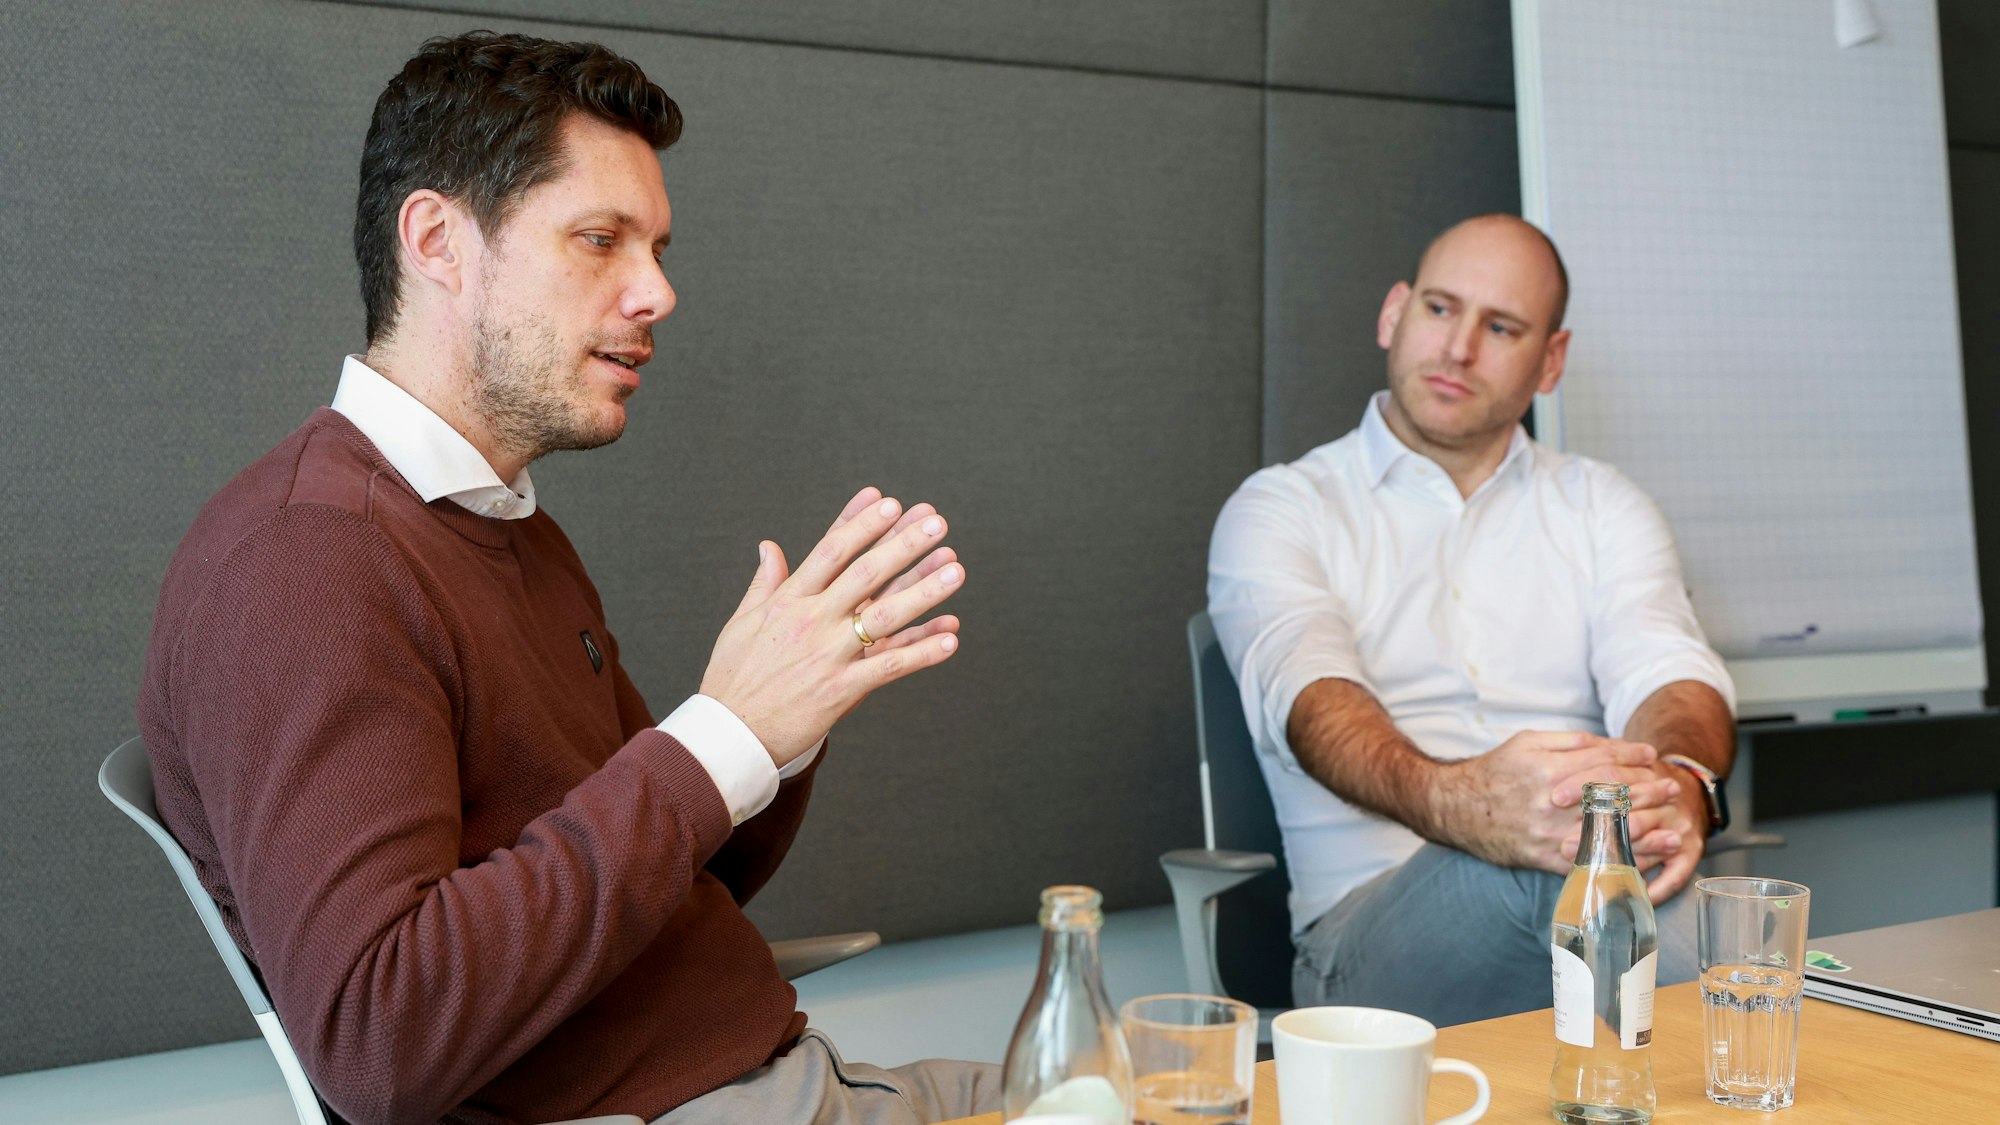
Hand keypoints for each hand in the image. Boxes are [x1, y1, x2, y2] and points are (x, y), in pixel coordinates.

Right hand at [699, 486, 965, 764]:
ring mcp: (828, 655)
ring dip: (924, 590)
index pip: (830, 550)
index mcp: (788, 600)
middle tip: (935, 522)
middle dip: (903, 545)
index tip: (887, 502)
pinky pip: (889, 667)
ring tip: (956, 569)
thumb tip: (769, 545)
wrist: (729, 735)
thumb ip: (764, 582)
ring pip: (884, 616)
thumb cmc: (733, 677)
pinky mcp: (840, 690)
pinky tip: (950, 637)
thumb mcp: (742, 621)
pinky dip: (921, 652)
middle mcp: (811, 621)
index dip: (861, 523)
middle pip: (865, 573)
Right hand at [1432, 730, 1657, 875]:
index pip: (1603, 763)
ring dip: (1645, 833)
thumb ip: (1567, 741)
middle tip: (1672, 790)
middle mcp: (1550, 804)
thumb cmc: (1494, 771)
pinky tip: (1642, 862)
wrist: (1455, 809)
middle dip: (1648, 793)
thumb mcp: (1526, 742)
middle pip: (1612, 798)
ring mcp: (1548, 834)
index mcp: (1549, 770)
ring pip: (1605, 833)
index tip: (1653, 758)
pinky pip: (1588, 863)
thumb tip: (1607, 744)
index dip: (1632, 759)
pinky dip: (1617, 864)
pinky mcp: (1543, 859)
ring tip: (1674, 830)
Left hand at [1553, 752, 1704, 904]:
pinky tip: (1635, 896)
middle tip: (1564, 845)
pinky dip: (1657, 888)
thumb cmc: (1641, 781)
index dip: (1582, 786)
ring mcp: (1679, 827)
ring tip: (1589, 867)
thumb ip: (1591, 758)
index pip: (1613, 776)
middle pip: (1630, 812)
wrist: (1688, 791)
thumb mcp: (1619, 764)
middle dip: (1597, 829)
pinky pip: (1675, 875)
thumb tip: (1552, 766)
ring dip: (1620, 857)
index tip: (1556, 798)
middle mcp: (1663, 801)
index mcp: (1644, 774)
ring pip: (1651, 841)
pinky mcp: (1691, 853)